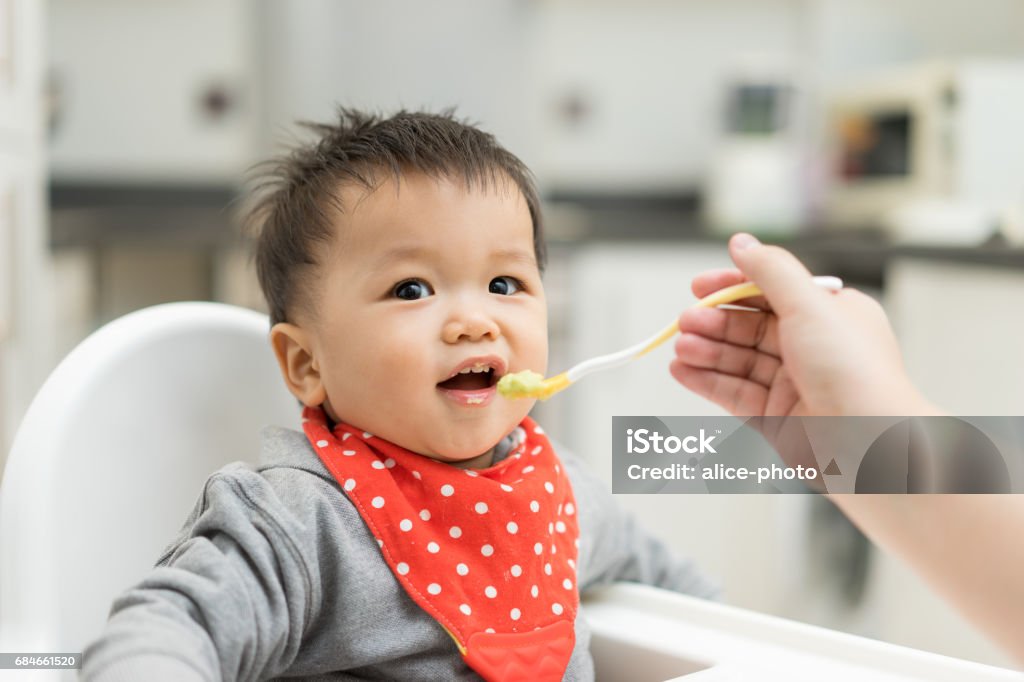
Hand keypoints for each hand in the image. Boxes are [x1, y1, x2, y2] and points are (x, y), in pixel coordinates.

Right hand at [670, 233, 935, 417]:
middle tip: (686, 321)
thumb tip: (741, 242)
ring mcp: (792, 385)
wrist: (869, 444)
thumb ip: (770, 271)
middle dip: (714, 322)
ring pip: (737, 361)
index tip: (699, 286)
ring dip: (705, 351)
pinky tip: (682, 371)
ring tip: (681, 348)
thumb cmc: (855, 375)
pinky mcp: (775, 419)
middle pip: (749, 327)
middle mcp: (812, 348)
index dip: (732, 287)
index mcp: (829, 316)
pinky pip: (732, 393)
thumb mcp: (810, 305)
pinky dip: (705, 381)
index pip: (771, 292)